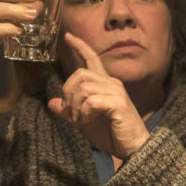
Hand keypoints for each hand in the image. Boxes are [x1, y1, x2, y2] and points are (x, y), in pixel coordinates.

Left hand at [47, 33, 150, 159]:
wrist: (133, 148)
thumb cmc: (112, 134)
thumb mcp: (84, 121)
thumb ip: (69, 111)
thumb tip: (52, 103)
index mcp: (105, 84)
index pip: (92, 59)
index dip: (80, 47)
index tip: (68, 36)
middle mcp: (112, 83)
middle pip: (80, 75)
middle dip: (68, 94)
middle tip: (71, 114)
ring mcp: (116, 92)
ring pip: (83, 88)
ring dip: (75, 107)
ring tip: (80, 120)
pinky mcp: (118, 103)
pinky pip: (90, 101)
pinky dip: (83, 113)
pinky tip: (87, 121)